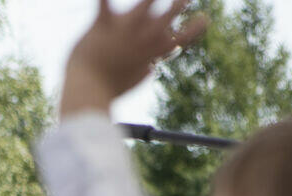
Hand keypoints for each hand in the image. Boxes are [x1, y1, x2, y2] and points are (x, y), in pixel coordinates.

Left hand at [60, 0, 206, 116]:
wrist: (87, 91)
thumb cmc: (107, 88)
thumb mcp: (131, 81)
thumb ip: (143, 70)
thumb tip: (151, 66)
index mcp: (151, 52)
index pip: (180, 39)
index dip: (195, 29)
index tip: (204, 19)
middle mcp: (142, 39)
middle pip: (168, 16)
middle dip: (180, 3)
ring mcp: (124, 30)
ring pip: (145, 3)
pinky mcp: (103, 24)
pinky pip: (103, 3)